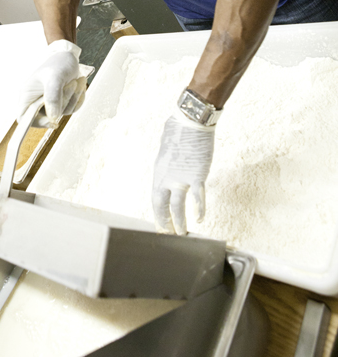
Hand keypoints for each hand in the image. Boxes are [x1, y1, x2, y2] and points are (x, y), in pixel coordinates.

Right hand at [17, 40, 86, 125]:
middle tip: (70, 86)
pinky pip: (70, 109)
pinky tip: (77, 85)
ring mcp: (49, 103)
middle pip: (48, 117)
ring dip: (72, 98)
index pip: (24, 118)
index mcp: (27, 95)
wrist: (69, 56)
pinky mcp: (60, 103)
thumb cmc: (59, 63)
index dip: (37, 123)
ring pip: (62, 113)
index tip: (53, 119)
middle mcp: (36, 100)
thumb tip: (53, 117)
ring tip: (75, 82)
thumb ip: (53, 96)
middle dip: (63, 104)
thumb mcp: (55, 77)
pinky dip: (77, 99)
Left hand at [152, 110, 214, 234]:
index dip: (158, 213)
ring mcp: (181, 177)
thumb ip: (168, 161)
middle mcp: (166, 177)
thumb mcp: (166, 147)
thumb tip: (170, 164)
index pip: (156, 197)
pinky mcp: (196, 175)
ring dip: (179, 221)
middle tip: (167, 234)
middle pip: (162, 205)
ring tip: (182, 234)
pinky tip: (199, 219)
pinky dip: (198, 209)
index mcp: (159, 170)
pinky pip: (197, 196)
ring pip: (178, 206)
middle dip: (164, 222)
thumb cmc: (179, 129)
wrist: (191, 121)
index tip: (161, 223)